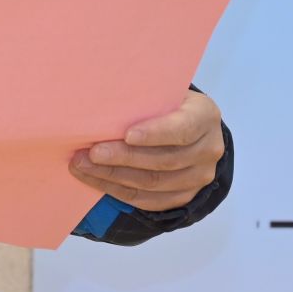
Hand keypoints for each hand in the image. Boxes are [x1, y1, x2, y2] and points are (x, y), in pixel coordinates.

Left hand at [69, 89, 223, 212]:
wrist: (189, 127)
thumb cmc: (166, 103)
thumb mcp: (163, 90)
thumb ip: (144, 95)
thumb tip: (101, 98)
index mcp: (205, 116)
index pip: (182, 129)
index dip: (155, 134)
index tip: (126, 135)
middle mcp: (209, 149)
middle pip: (165, 160)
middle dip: (123, 158)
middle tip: (92, 153)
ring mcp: (199, 176)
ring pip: (154, 183)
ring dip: (114, 176)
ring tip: (84, 166)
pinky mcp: (185, 196)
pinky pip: (149, 200)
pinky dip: (119, 191)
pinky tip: (96, 180)